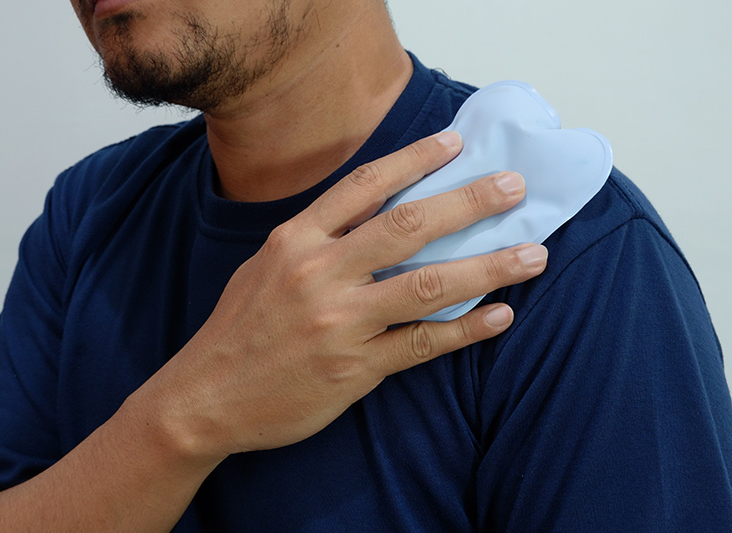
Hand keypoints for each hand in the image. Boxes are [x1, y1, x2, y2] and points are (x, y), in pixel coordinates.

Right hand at [143, 131, 547, 457]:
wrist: (206, 397)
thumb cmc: (239, 328)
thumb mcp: (266, 266)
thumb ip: (317, 239)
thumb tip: (378, 218)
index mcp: (294, 241)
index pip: (364, 185)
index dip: (415, 160)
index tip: (455, 144)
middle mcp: (319, 274)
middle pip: (408, 226)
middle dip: (468, 202)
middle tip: (513, 189)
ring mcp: (340, 323)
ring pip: (429, 286)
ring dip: (488, 267)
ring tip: (532, 255)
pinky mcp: (355, 369)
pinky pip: (422, 344)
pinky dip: (466, 329)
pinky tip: (500, 316)